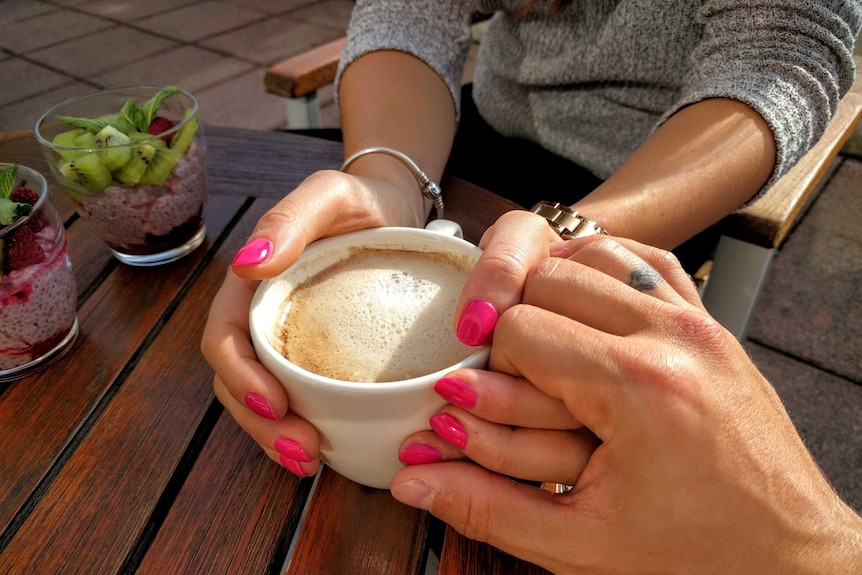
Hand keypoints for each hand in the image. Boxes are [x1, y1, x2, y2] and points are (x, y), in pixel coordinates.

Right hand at [201, 170, 423, 475]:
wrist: (394, 210)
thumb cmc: (360, 200)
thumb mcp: (329, 194)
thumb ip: (290, 219)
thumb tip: (247, 263)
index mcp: (252, 285)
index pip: (225, 338)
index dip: (240, 377)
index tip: (275, 404)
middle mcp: (262, 317)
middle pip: (238, 381)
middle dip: (261, 423)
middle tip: (302, 451)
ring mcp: (288, 340)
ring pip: (263, 399)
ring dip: (277, 437)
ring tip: (310, 461)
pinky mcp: (317, 356)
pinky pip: (299, 398)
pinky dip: (304, 427)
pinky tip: (327, 449)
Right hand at [392, 236, 861, 573]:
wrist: (790, 561)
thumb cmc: (697, 557)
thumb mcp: (577, 542)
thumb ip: (482, 504)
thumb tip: (410, 478)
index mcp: (638, 387)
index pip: (520, 328)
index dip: (484, 361)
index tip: (474, 394)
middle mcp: (673, 337)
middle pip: (551, 277)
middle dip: (512, 321)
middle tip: (501, 372)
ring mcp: (700, 323)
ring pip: (594, 253)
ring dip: (554, 287)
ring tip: (539, 341)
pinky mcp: (712, 324)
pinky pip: (648, 261)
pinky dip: (604, 271)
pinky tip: (586, 309)